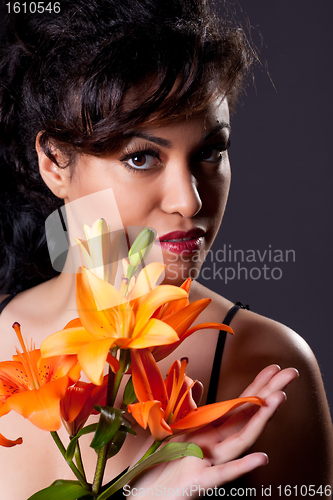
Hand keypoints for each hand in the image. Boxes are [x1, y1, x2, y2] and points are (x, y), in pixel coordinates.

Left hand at [126, 365, 297, 497]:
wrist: (147, 492)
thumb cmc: (164, 461)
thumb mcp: (177, 427)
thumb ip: (192, 406)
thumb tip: (201, 383)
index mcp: (212, 430)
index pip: (240, 404)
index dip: (257, 385)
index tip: (274, 368)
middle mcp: (217, 445)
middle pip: (248, 416)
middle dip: (270, 394)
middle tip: (290, 374)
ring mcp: (211, 462)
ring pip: (241, 439)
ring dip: (261, 419)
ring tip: (279, 398)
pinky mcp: (200, 482)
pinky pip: (223, 474)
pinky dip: (243, 466)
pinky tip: (262, 458)